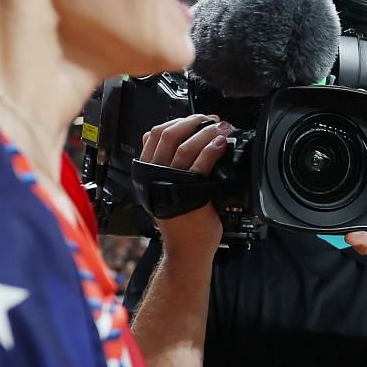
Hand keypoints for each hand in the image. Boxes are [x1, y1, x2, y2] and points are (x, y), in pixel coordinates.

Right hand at [140, 114, 228, 259]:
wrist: (187, 248)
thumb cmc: (179, 219)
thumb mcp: (160, 188)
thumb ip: (158, 164)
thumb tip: (158, 134)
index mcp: (146, 173)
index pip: (153, 135)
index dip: (176, 121)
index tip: (195, 118)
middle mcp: (154, 177)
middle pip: (168, 136)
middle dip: (193, 122)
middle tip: (211, 119)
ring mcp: (170, 185)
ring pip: (184, 147)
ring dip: (205, 132)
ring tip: (221, 128)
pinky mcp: (189, 193)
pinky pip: (199, 165)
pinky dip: (211, 150)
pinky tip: (220, 144)